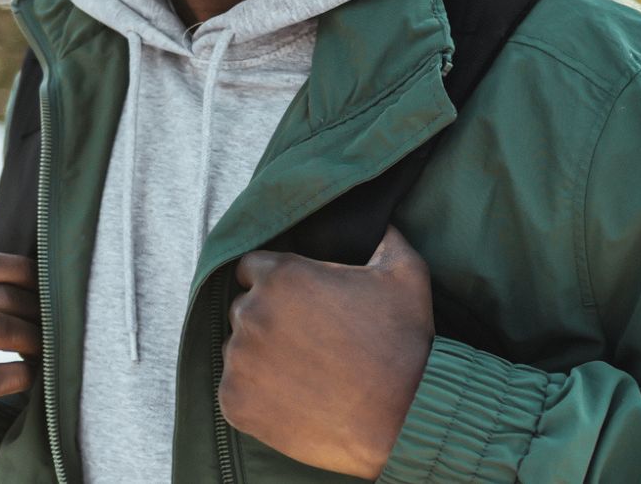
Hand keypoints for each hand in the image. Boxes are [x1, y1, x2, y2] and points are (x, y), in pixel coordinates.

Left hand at [221, 225, 434, 478]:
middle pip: (244, 309)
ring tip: (302, 374)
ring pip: (237, 351)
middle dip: (269, 320)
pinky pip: (234, 391)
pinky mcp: (234, 403)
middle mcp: (251, 313)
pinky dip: (256, 396)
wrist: (403, 416)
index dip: (274, 282)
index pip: (251, 268)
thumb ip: (386, 238)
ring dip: (260, 358)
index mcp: (282, 275)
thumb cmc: (404, 342)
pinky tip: (293, 399)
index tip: (297, 302)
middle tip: (307, 341)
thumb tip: (383, 223)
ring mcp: (239, 360)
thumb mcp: (407, 273)